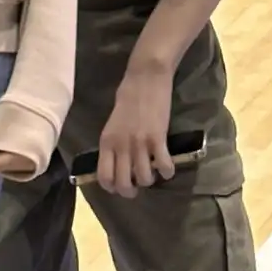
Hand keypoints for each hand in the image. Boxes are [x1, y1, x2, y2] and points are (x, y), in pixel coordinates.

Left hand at [96, 59, 176, 197]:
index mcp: (106, 142)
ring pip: (144, 178)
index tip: (120, 186)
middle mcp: (120, 146)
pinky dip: (167, 171)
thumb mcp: (113, 123)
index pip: (104, 176)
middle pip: (123, 183)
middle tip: (138, 184)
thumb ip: (114, 143)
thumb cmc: (128, 98)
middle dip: (131, 191)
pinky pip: (163, 165)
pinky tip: (167, 167)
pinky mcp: (158, 138)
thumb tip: (118, 163)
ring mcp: (139, 143)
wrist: (145, 79)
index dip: (112, 188)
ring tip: (153, 172)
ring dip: (150, 180)